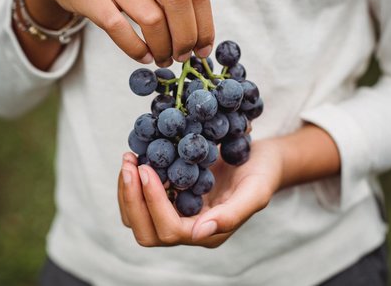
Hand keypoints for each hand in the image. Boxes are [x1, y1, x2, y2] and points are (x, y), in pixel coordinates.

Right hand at [28, 0, 214, 66]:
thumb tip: (200, 41)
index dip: (204, 26)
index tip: (203, 49)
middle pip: (178, 1)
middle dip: (185, 37)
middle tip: (182, 56)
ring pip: (151, 18)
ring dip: (162, 47)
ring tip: (162, 58)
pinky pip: (119, 28)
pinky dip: (136, 49)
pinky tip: (143, 56)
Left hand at [117, 139, 283, 247]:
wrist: (263, 160)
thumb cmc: (263, 174)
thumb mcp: (256, 192)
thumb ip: (232, 215)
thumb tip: (200, 232)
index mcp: (208, 233)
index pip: (170, 229)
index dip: (154, 202)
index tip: (146, 168)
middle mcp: (188, 229)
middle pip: (146, 231)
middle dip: (132, 199)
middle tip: (130, 164)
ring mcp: (177, 215)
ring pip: (138, 219)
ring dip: (127, 190)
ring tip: (129, 158)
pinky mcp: (170, 199)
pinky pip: (141, 200)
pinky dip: (133, 182)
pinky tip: (137, 157)